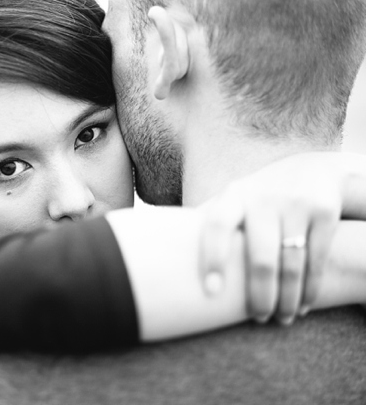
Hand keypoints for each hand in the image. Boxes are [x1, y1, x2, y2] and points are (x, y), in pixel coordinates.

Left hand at [199, 152, 363, 324]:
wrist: (313, 170)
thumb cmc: (259, 196)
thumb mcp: (233, 200)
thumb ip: (208, 222)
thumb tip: (166, 254)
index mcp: (233, 196)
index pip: (216, 226)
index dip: (212, 259)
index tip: (210, 292)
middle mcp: (263, 198)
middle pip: (260, 258)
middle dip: (260, 295)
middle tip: (258, 318)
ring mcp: (295, 203)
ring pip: (291, 264)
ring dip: (287, 298)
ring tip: (281, 318)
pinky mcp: (323, 212)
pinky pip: (317, 260)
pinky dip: (311, 288)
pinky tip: (304, 305)